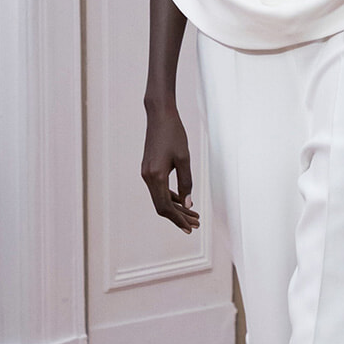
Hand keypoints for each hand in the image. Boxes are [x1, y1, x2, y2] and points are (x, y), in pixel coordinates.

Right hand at [141, 103, 198, 232]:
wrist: (159, 115)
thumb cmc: (174, 134)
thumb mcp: (184, 159)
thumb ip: (186, 183)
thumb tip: (189, 205)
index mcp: (155, 176)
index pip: (165, 207)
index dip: (178, 219)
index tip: (190, 228)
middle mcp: (147, 177)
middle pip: (162, 206)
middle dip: (179, 217)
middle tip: (196, 224)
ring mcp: (146, 173)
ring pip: (160, 198)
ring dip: (176, 208)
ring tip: (193, 215)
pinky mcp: (149, 169)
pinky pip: (159, 189)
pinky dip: (171, 197)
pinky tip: (183, 200)